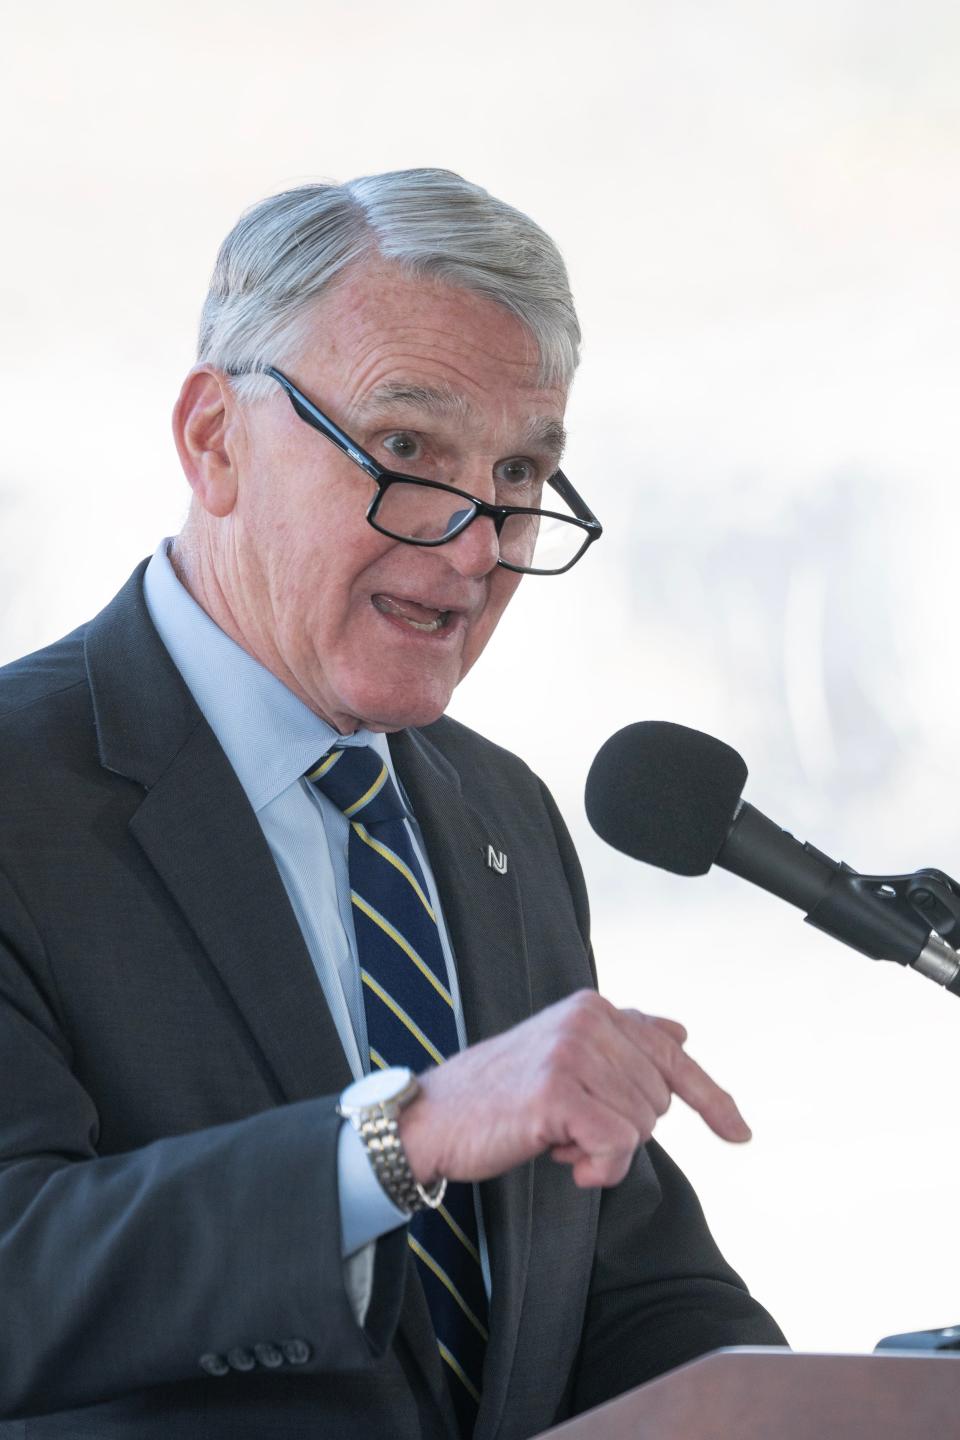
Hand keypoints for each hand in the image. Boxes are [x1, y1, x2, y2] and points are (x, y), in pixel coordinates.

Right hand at [399, 989, 750, 1190]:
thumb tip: (680, 1033)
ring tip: (557, 1138)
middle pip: (658, 1100)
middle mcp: (587, 1020)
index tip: (740, 1133)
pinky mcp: (558, 1092)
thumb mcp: (564, 1056)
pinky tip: (562, 1158)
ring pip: (641, 1126)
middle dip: (623, 1129)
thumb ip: (622, 1042)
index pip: (672, 1055)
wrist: (433, 1118)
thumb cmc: (499, 1095)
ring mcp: (573, 1052)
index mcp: (593, 1008)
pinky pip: (617, 1146)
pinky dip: (598, 1167)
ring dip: (604, 1152)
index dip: (712, 1099)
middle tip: (571, 1128)